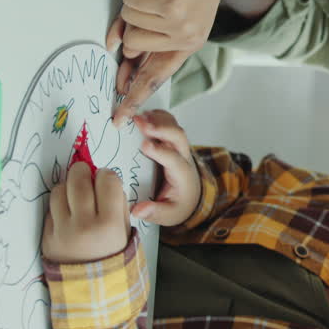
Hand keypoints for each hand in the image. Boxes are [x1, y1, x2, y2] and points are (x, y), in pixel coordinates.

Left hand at [41, 161, 129, 262]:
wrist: (92, 291)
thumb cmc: (113, 258)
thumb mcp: (125, 232)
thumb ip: (117, 204)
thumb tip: (102, 178)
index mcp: (109, 224)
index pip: (107, 180)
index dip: (107, 176)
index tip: (105, 180)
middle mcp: (84, 225)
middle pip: (78, 179)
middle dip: (83, 171)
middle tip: (85, 174)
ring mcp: (62, 232)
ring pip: (58, 190)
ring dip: (68, 188)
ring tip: (75, 197)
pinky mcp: (47, 237)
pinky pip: (50, 210)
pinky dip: (59, 207)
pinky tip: (68, 215)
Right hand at [105, 0, 196, 126]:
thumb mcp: (167, 7)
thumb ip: (143, 29)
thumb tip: (117, 46)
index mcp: (188, 42)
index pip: (156, 76)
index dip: (135, 95)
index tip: (120, 116)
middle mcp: (185, 38)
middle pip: (133, 45)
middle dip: (130, 21)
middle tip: (156, 3)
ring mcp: (178, 25)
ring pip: (129, 20)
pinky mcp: (168, 7)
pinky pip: (130, 0)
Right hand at [128, 110, 199, 227]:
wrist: (190, 197)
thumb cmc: (178, 205)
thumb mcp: (169, 215)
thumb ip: (155, 213)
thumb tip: (137, 210)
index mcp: (183, 175)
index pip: (174, 160)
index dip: (161, 151)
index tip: (145, 145)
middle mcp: (184, 157)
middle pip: (178, 137)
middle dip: (161, 128)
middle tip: (141, 123)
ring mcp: (179, 146)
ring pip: (174, 126)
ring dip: (158, 119)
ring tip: (138, 115)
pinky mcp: (173, 141)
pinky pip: (169, 123)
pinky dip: (157, 116)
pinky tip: (143, 113)